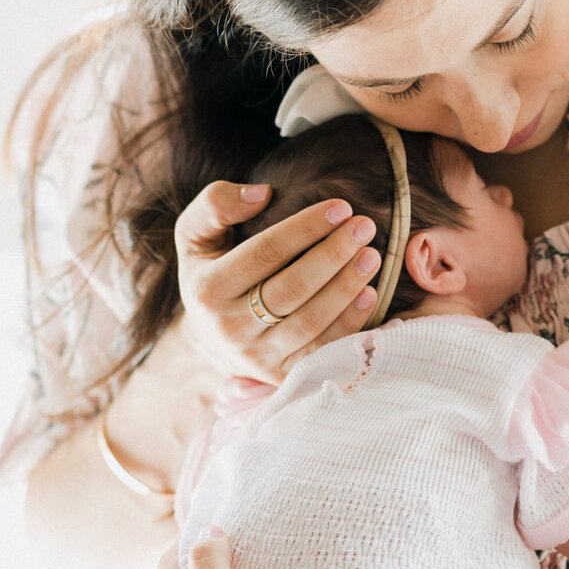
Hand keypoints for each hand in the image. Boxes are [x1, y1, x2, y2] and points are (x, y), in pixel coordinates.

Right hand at [171, 179, 383, 383]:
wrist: (212, 335)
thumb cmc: (212, 270)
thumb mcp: (197, 233)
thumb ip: (217, 203)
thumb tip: (263, 194)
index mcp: (207, 291)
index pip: (264, 253)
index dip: (304, 228)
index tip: (340, 207)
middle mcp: (230, 329)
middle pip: (292, 289)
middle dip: (332, 255)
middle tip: (364, 227)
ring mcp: (258, 357)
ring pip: (310, 322)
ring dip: (346, 287)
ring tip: (372, 256)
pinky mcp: (283, 375)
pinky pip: (322, 350)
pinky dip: (350, 323)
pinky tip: (369, 293)